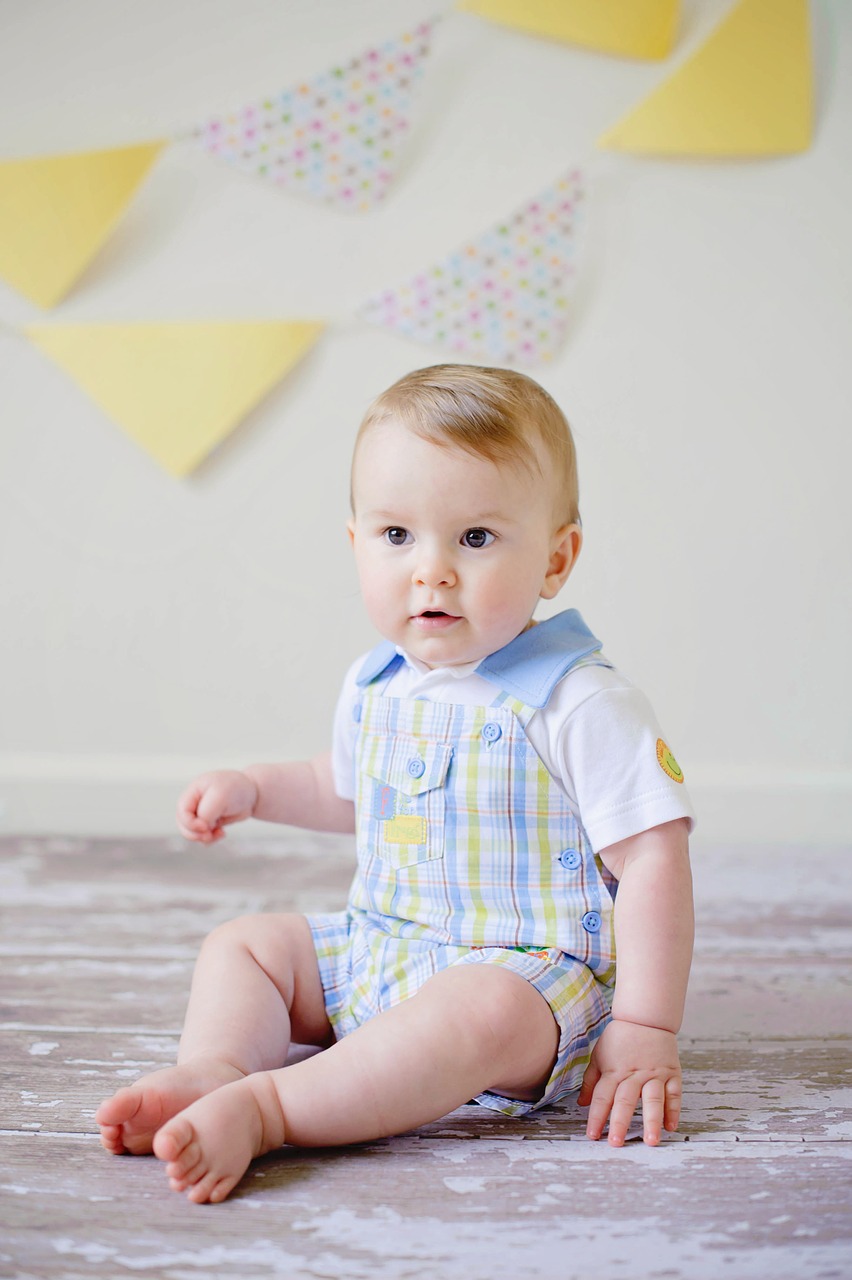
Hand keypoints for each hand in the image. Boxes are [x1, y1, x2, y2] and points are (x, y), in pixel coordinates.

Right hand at [176, 770, 258, 843]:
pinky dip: (211, 839)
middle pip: (184, 825)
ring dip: (204, 838)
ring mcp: (201, 814)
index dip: (190, 823)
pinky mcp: (209, 823)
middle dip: (196, 834)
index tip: (205, 826)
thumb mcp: (220, 796)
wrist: (252, 793)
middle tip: (210, 835)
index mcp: (193, 792)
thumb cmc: (236, 789)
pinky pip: (203, 836)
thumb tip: (202, 828)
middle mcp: (194, 803)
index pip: (182, 811)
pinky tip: (222, 834)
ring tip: (220, 834)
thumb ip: (207, 812)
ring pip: (192, 833)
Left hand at [578, 1018, 681, 1146]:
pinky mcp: (671, 1073)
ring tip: (651, 1141)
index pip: (602, 1097)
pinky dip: (673, 1110)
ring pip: (653, 1099)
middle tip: (616, 1143)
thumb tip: (582, 1103)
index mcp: (614, 1070)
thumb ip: (591, 1080)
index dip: (596, 1117)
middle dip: (620, 1122)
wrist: (645, 1017)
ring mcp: (654, 1074)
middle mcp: (634, 1074)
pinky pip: (674, 1094)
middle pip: (625, 1100)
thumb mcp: (599, 1055)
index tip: (592, 1135)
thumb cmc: (619, 1038)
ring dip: (652, 1121)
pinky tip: (671, 1127)